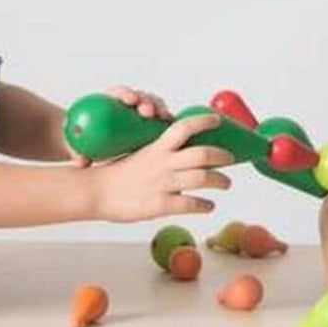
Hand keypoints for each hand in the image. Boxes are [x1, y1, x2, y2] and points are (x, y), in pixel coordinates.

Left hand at [63, 83, 171, 167]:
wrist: (91, 150)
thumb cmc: (82, 144)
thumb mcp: (78, 148)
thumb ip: (77, 153)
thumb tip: (81, 161)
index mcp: (108, 105)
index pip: (117, 93)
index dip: (124, 93)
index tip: (129, 100)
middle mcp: (125, 107)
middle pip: (138, 97)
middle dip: (145, 100)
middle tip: (147, 112)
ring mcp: (138, 115)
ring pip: (152, 106)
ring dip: (158, 109)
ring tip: (162, 118)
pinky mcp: (149, 126)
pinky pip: (160, 120)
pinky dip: (166, 121)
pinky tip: (171, 127)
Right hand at [87, 113, 232, 222]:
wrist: (96, 191)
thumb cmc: (117, 173)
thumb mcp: (141, 153)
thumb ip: (162, 151)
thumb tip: (182, 150)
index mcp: (157, 146)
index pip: (185, 127)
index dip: (204, 121)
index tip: (217, 121)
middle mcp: (163, 162)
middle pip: (203, 154)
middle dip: (222, 156)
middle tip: (231, 159)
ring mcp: (163, 183)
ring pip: (202, 179)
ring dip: (220, 181)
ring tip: (226, 183)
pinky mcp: (161, 204)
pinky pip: (191, 204)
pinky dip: (205, 205)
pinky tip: (209, 206)